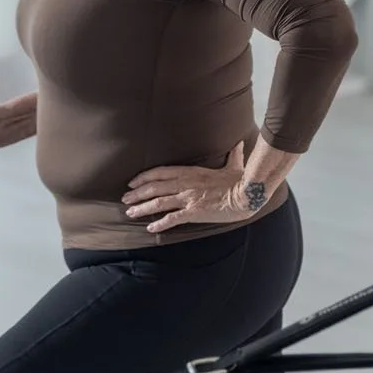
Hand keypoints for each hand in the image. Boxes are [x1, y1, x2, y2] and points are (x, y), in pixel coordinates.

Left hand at [122, 141, 259, 234]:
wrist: (247, 194)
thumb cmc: (241, 180)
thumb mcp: (234, 165)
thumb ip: (233, 155)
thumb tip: (239, 144)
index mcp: (191, 172)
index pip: (160, 172)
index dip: (144, 177)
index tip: (132, 182)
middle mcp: (185, 184)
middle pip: (154, 188)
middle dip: (137, 194)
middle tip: (125, 199)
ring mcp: (188, 198)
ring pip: (158, 203)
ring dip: (142, 208)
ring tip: (130, 213)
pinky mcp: (194, 212)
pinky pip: (172, 218)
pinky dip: (160, 224)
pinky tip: (150, 228)